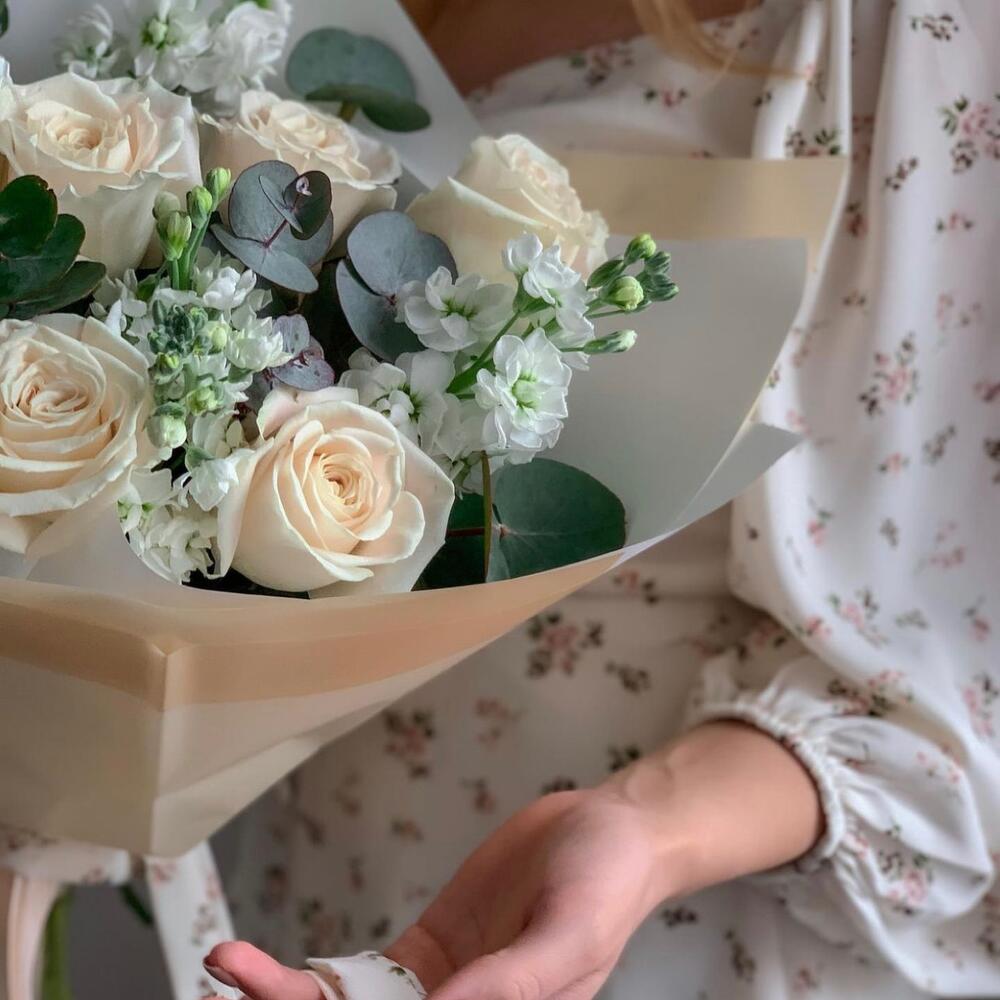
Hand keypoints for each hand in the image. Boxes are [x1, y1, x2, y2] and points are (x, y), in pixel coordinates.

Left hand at [202, 723, 820, 999]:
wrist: (610, 828)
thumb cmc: (606, 882)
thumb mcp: (569, 934)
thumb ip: (512, 983)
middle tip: (231, 972)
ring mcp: (443, 994)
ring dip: (286, 995)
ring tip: (227, 962)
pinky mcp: (432, 955)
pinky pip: (362, 981)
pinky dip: (313, 979)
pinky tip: (264, 967)